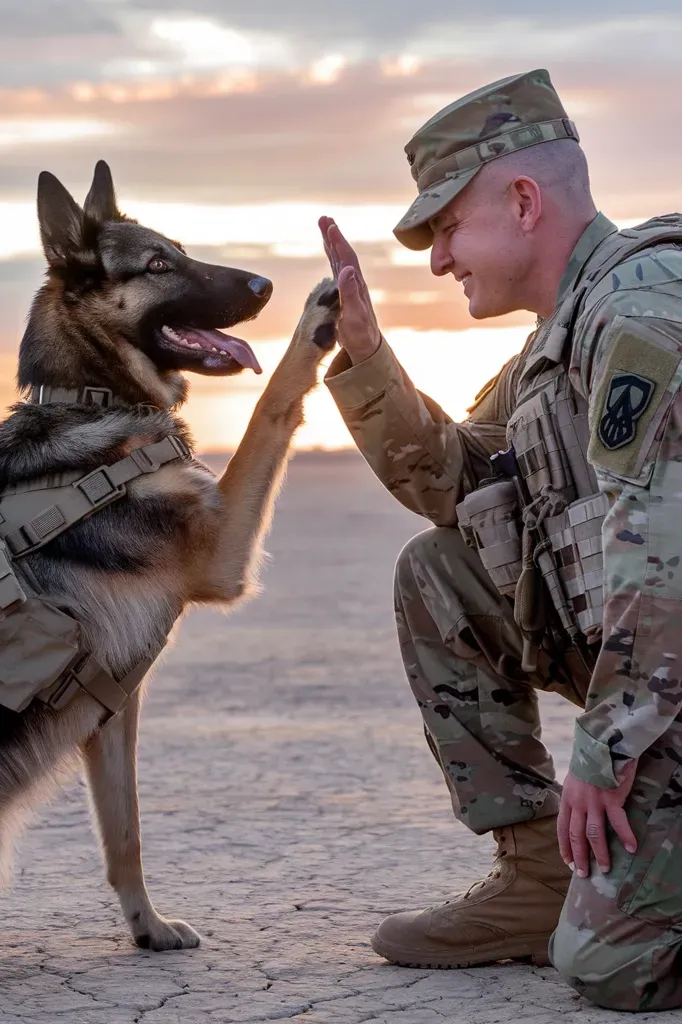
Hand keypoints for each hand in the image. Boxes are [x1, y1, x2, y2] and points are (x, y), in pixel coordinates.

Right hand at [318, 217, 380, 364]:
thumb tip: (348, 269)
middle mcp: (355, 283)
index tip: (330, 226)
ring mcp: (351, 288)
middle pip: (344, 254)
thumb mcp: (354, 315)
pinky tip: (329, 252)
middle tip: (324, 218)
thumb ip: (351, 293)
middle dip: (334, 236)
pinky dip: (332, 258)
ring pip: (340, 260)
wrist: (367, 347)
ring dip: (332, 244)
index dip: (339, 243)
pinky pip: (337, 270)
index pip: (347, 259)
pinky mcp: (345, 294)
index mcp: (357, 286)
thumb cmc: (360, 335)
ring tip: (324, 227)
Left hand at [557, 760, 637, 876]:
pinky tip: (632, 848)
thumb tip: (577, 809)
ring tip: (605, 869)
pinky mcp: (612, 798)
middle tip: (582, 874)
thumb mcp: (575, 777)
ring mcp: (594, 802)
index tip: (567, 861)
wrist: (602, 742)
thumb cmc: (590, 759)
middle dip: (579, 857)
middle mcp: (578, 802)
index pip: (562, 827)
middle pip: (576, 836)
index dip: (564, 846)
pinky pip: (618, 823)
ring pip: (594, 834)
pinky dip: (626, 836)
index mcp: (568, 797)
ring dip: (600, 854)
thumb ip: (575, 794)